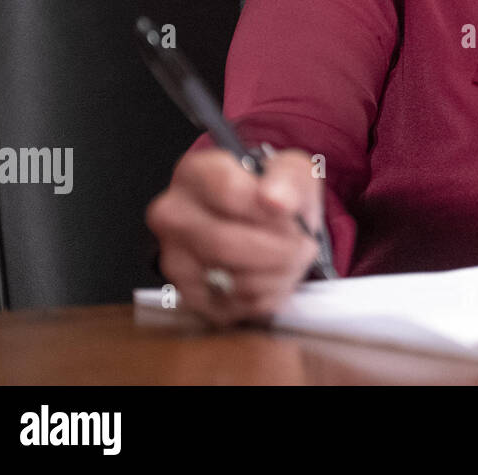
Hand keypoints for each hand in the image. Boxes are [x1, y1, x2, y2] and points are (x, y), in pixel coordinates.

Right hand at [146, 147, 325, 326]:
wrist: (260, 220)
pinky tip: (275, 274)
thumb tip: (276, 200)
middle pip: (226, 243)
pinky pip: (235, 306)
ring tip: (292, 257)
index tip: (294, 216)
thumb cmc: (273, 191)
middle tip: (304, 245)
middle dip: (279, 249)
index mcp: (196, 173)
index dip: (271, 210)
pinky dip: (268, 295)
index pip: (229, 192)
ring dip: (278, 274)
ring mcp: (175, 258)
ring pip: (233, 279)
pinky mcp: (189, 295)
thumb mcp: (291, 170)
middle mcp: (173, 215)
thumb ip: (288, 179)